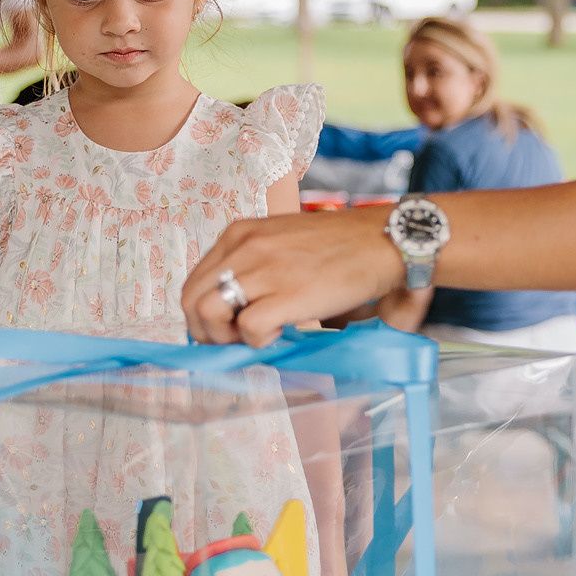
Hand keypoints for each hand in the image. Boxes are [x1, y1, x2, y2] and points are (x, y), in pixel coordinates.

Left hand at [184, 208, 403, 345]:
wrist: (383, 240)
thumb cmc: (340, 246)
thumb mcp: (283, 241)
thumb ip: (255, 266)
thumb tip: (236, 309)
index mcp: (240, 234)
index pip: (195, 281)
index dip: (202, 313)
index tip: (224, 328)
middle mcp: (244, 247)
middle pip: (191, 299)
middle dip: (205, 331)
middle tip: (233, 341)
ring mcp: (263, 269)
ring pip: (207, 313)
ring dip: (225, 337)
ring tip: (255, 338)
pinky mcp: (286, 293)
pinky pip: (247, 328)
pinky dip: (257, 341)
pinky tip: (281, 333)